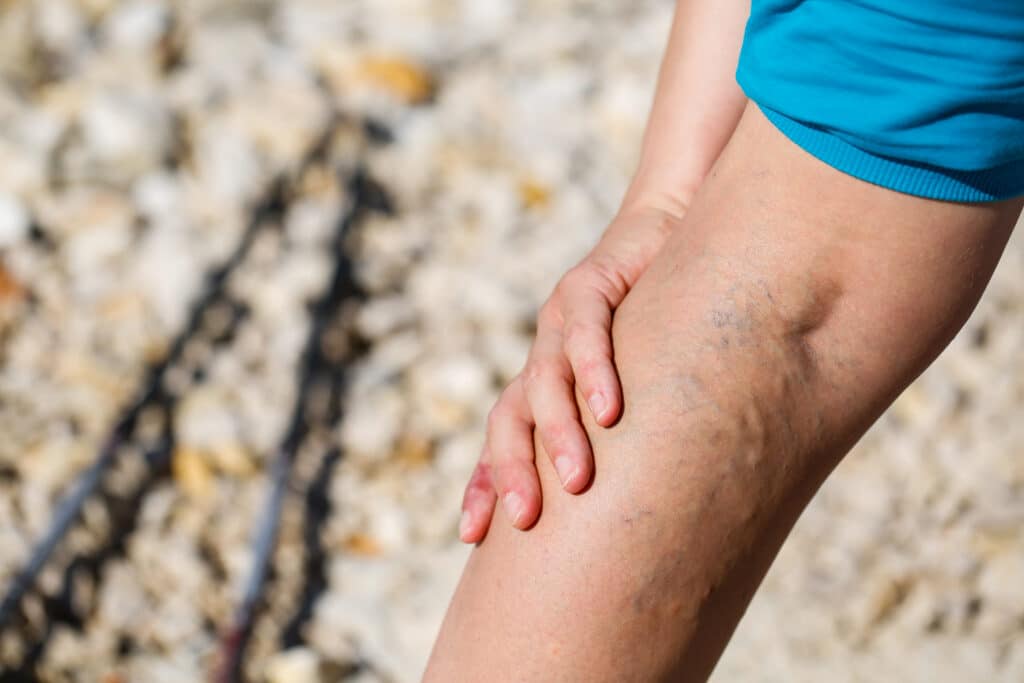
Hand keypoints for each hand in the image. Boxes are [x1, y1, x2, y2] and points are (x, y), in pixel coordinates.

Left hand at [459, 205, 684, 541]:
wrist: (668, 232)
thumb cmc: (662, 319)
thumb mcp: (643, 382)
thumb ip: (632, 430)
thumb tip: (651, 502)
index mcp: (545, 384)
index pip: (504, 440)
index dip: (484, 483)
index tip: (470, 535)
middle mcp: (543, 355)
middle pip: (508, 418)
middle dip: (509, 470)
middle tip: (525, 520)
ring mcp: (559, 320)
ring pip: (543, 382)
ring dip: (557, 433)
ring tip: (576, 479)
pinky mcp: (587, 284)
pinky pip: (584, 333)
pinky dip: (594, 372)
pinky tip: (608, 410)